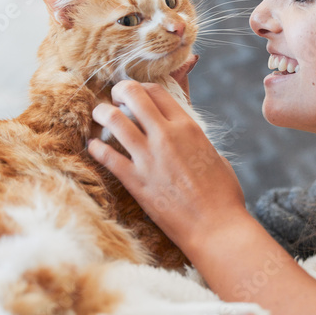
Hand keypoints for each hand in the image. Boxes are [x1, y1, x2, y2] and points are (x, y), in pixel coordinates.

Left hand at [87, 80, 247, 252]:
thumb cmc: (222, 194)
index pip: (157, 91)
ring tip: (99, 115)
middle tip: (114, 97)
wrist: (215, 227)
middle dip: (119, 91)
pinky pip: (106, 155)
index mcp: (188, 127)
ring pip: (113, 120)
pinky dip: (96, 147)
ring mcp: (148, 158)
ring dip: (102, 113)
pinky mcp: (135, 181)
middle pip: (133, 95)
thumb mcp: (214, 154)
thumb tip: (184, 133)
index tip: (137, 93)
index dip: (143, 87)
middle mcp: (166, 136)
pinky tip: (93, 146)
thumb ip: (194, 139)